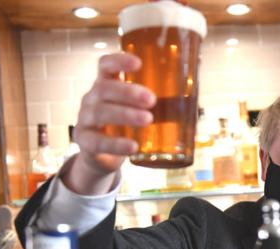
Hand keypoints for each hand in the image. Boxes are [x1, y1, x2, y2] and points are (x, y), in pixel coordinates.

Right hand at [65, 53, 155, 194]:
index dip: (118, 61)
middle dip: (128, 92)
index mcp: (105, 84)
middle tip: (151, 99)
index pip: (105, 65)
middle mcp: (92, 98)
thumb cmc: (124, 125)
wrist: (102, 156)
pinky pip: (97, 141)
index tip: (138, 63)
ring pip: (100, 113)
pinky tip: (133, 146)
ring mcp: (85, 120)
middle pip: (104, 88)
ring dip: (125, 114)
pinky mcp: (85, 142)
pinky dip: (116, 144)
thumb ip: (155, 102)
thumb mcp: (135, 110)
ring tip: (147, 119)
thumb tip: (194, 95)